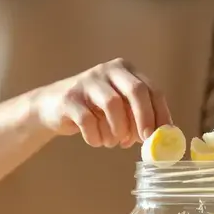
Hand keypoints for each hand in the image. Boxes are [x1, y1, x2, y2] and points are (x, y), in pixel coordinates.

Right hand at [31, 58, 171, 147]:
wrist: (51, 107)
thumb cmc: (92, 110)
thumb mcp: (119, 110)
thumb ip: (138, 117)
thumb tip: (159, 137)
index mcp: (125, 71)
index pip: (152, 89)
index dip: (160, 113)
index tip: (162, 135)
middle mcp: (108, 71)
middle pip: (135, 90)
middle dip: (144, 118)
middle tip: (144, 139)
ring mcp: (88, 82)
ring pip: (113, 105)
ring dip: (117, 130)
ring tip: (112, 142)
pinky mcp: (70, 98)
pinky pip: (89, 120)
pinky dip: (96, 136)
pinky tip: (96, 141)